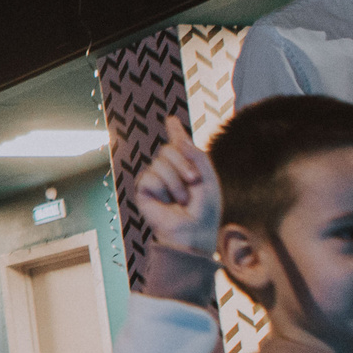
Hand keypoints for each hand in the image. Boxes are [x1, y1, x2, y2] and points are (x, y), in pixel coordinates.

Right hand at [131, 114, 219, 256]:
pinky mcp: (144, 189)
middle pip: (168, 148)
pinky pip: (151, 176)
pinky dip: (163, 188)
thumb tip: (177, 137)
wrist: (193, 232)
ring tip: (181, 200)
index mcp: (187, 166)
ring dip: (176, 181)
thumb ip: (196, 155)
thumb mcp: (208, 179)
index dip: (175, 131)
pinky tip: (167, 202)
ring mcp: (156, 179)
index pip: (179, 144)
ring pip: (160, 162)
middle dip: (183, 163)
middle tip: (194, 182)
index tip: (171, 120)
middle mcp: (170, 170)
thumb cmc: (204, 210)